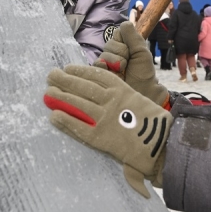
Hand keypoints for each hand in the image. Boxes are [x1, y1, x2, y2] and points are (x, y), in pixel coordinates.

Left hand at [44, 64, 170, 198]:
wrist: (162, 143)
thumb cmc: (152, 121)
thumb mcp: (137, 99)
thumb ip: (119, 93)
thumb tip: (100, 85)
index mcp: (121, 89)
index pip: (94, 75)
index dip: (79, 71)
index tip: (67, 68)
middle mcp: (110, 100)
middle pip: (82, 87)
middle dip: (64, 80)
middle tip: (51, 75)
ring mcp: (104, 118)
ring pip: (77, 104)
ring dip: (60, 97)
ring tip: (48, 92)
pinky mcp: (100, 137)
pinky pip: (78, 126)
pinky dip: (64, 120)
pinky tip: (53, 116)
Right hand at [95, 21, 168, 106]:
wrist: (142, 93)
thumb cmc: (144, 74)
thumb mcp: (142, 53)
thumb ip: (133, 38)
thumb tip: (125, 23)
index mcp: (125, 46)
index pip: (118, 33)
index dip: (124, 41)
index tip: (131, 51)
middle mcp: (115, 53)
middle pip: (110, 43)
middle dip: (121, 52)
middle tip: (128, 63)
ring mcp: (107, 63)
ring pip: (104, 53)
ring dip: (115, 61)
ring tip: (122, 71)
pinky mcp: (100, 72)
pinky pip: (97, 63)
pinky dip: (105, 67)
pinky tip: (113, 72)